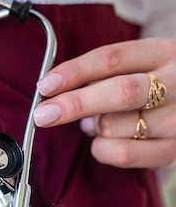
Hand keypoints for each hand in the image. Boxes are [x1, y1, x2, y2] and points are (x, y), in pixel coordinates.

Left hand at [33, 38, 175, 169]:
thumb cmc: (152, 83)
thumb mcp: (136, 65)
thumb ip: (102, 74)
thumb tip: (55, 92)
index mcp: (162, 52)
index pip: (112, 58)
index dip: (75, 72)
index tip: (45, 86)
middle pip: (121, 92)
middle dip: (75, 104)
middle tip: (43, 115)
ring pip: (119, 126)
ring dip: (94, 128)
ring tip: (94, 123)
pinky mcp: (173, 150)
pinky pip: (126, 154)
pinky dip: (103, 150)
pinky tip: (102, 143)